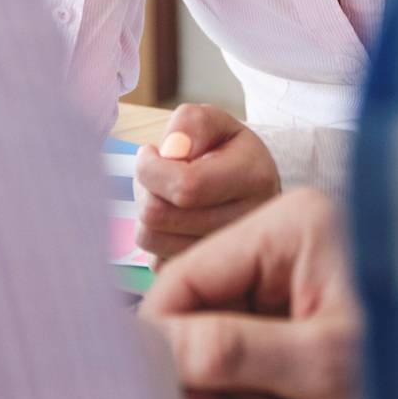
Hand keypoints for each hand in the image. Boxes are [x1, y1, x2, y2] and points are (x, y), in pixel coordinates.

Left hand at [134, 104, 280, 263]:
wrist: (248, 187)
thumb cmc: (225, 150)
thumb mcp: (214, 122)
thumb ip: (191, 124)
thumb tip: (170, 151)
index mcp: (253, 178)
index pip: (185, 186)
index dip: (151, 168)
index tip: (150, 152)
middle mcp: (247, 222)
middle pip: (159, 215)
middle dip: (144, 188)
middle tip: (155, 174)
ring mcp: (228, 256)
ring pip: (151, 240)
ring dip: (145, 213)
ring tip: (163, 195)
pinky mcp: (208, 276)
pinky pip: (156, 263)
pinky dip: (156, 239)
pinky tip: (173, 221)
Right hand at [140, 187, 361, 398]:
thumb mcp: (322, 366)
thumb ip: (232, 351)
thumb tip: (153, 348)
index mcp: (290, 224)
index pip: (186, 277)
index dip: (165, 346)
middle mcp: (290, 236)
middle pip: (202, 308)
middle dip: (208, 379)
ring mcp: (302, 271)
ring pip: (225, 335)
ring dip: (237, 395)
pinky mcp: (311, 308)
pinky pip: (257, 348)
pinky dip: (262, 393)